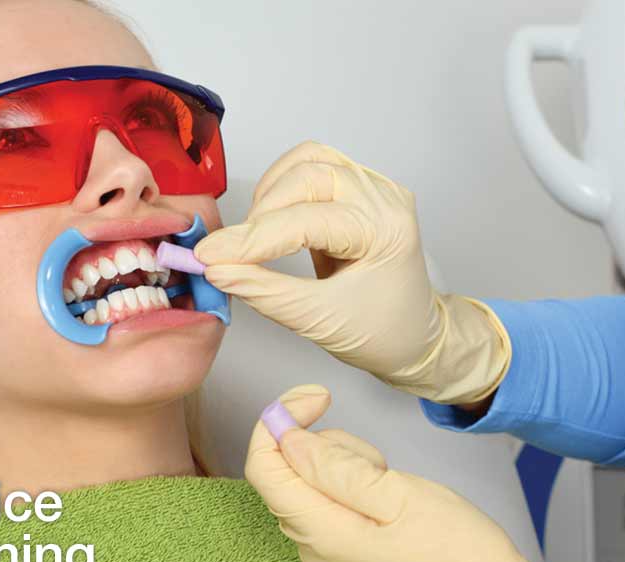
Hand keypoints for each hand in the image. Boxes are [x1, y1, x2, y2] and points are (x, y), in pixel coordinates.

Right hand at [196, 141, 509, 403]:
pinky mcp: (360, 187)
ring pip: (308, 161)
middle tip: (233, 250)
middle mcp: (385, 198)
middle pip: (308, 175)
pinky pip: (313, 166)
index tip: (209, 257)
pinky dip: (283, 187)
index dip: (252, 239)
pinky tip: (274, 220)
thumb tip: (215, 269)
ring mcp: (375, 187)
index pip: (307, 221)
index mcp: (386, 231)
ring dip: (271, 193)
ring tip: (255, 235)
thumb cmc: (380, 334)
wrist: (415, 337)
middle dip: (262, 212)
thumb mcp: (318, 321)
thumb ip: (264, 291)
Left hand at [245, 384, 598, 561]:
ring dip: (347, 468)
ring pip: (315, 485)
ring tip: (392, 484)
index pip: (263, 467)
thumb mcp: (400, 495)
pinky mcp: (348, 557)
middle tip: (380, 463)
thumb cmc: (459, 554)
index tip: (317, 397)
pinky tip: (390, 500)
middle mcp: (314, 551)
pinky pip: (334, 506)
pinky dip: (356, 489)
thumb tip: (286, 438)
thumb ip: (334, 467)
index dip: (280, 420)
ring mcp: (330, 558)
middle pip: (291, 472)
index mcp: (322, 535)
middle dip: (329, 447)